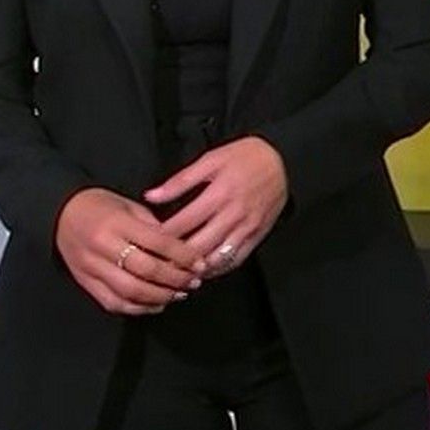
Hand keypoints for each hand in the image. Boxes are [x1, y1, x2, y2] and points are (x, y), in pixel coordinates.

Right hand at [55, 187, 203, 314]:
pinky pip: (113, 302)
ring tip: (180, 294)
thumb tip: (183, 248)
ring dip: (160, 296)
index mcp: (117, 223)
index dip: (184, 256)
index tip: (201, 263)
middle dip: (175, 279)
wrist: (60, 213)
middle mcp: (103, 247)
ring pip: (130, 291)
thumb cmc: (101, 206)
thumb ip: (154, 227)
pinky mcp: (84, 283)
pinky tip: (156, 304)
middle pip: (146, 271)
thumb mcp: (130, 206)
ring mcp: (91, 268)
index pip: (158, 243)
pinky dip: (137, 308)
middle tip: (194, 281)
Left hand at [145, 137, 288, 278]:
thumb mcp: (210, 160)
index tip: (145, 242)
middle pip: (198, 246)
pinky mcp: (258, 234)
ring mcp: (248, 226)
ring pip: (217, 257)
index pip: (182, 223)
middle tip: (155, 264)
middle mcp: (235, 213)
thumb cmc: (245, 157)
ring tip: (176, 272)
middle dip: (174, 258)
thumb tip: (151, 196)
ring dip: (195, 268)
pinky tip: (203, 270)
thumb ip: (180, 181)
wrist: (283, 160)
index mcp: (219, 193)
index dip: (160, 236)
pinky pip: (236, 259)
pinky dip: (218, 268)